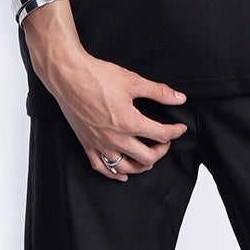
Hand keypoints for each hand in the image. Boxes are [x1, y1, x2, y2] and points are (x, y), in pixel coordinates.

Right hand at [30, 42, 188, 181]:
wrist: (69, 76)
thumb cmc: (97, 77)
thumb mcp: (133, 81)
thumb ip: (158, 92)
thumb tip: (179, 98)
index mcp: (129, 122)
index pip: (160, 135)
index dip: (175, 132)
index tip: (180, 128)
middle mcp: (115, 138)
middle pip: (146, 157)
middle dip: (161, 151)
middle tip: (165, 142)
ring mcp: (100, 143)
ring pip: (125, 167)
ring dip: (141, 166)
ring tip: (149, 159)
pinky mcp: (87, 143)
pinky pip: (101, 167)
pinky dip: (114, 173)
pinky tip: (122, 173)